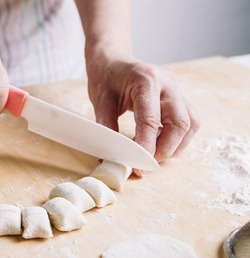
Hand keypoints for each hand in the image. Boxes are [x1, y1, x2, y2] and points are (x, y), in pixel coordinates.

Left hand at [86, 50, 199, 174]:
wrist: (113, 60)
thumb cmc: (106, 77)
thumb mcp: (100, 100)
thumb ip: (107, 126)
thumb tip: (112, 155)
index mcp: (146, 80)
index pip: (151, 119)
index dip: (147, 146)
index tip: (139, 165)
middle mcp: (167, 83)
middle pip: (180, 122)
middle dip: (165, 149)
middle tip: (146, 164)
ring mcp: (176, 89)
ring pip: (190, 124)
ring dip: (176, 145)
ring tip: (153, 155)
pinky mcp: (179, 97)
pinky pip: (188, 121)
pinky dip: (178, 138)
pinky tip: (160, 144)